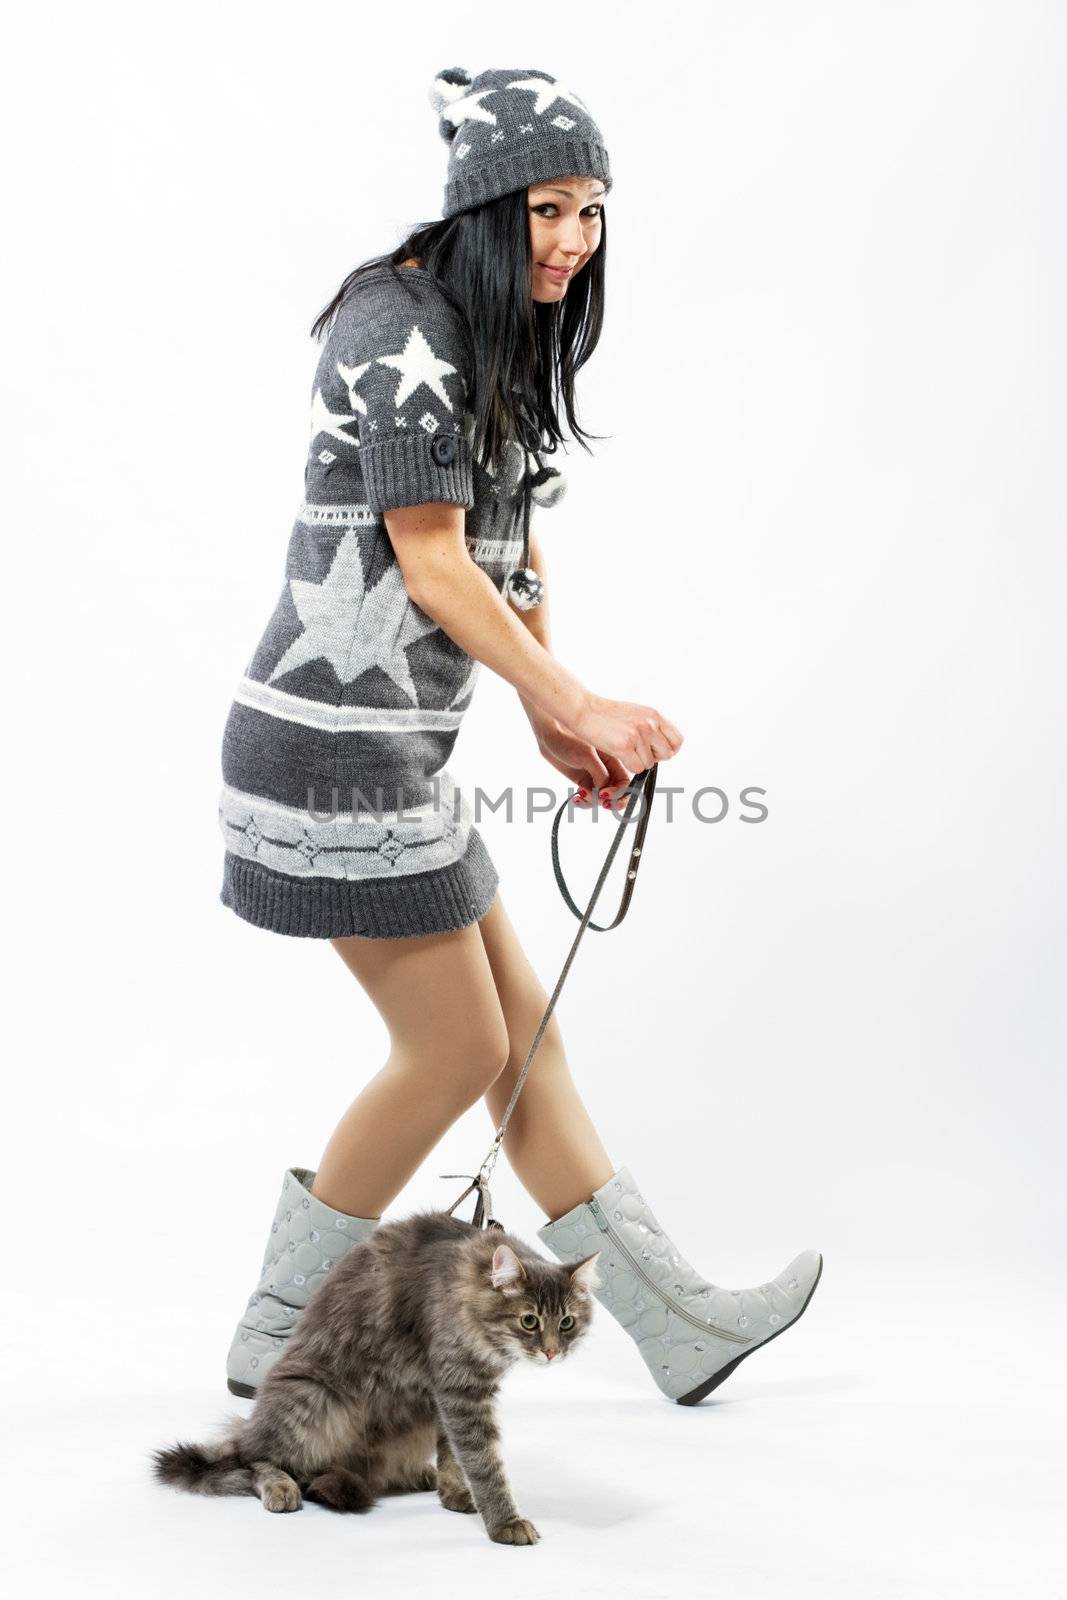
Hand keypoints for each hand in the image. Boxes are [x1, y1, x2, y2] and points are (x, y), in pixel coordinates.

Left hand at [525, 707, 632, 805]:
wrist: (550, 736)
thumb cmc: (568, 740)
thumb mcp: (588, 756)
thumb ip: (600, 774)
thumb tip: (605, 791)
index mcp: (615, 760)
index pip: (626, 782)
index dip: (620, 792)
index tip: (605, 794)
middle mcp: (608, 771)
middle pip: (619, 794)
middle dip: (614, 802)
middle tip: (604, 804)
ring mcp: (596, 778)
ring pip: (603, 799)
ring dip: (594, 802)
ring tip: (582, 795)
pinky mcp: (585, 783)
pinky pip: (590, 799)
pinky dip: (585, 802)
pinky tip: (577, 798)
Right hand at [568, 692, 683, 785]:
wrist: (583, 709)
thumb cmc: (606, 713)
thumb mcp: (636, 713)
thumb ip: (652, 726)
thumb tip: (663, 745)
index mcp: (654, 715)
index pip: (677, 740)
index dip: (667, 749)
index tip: (655, 750)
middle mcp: (649, 724)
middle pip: (666, 754)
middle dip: (652, 757)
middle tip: (636, 751)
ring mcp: (638, 735)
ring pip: (649, 764)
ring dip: (636, 761)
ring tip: (622, 747)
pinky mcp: (625, 746)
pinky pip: (637, 768)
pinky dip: (628, 765)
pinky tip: (617, 752)